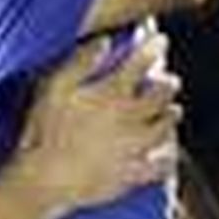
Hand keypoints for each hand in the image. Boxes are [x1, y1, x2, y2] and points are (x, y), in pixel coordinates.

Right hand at [0, 28, 181, 218]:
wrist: (44, 179)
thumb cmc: (44, 130)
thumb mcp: (53, 88)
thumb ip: (80, 62)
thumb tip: (104, 41)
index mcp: (111, 94)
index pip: (139, 64)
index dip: (153, 49)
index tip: (161, 40)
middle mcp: (129, 119)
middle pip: (160, 97)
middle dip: (168, 85)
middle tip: (172, 80)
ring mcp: (133, 148)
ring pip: (164, 129)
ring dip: (171, 117)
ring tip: (174, 111)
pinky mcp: (130, 174)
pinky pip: (158, 167)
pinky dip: (167, 159)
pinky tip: (169, 156)